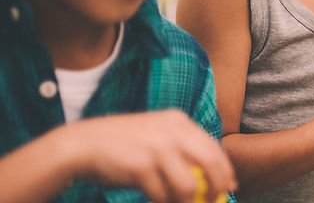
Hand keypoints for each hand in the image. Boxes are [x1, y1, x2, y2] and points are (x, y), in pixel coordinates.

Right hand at [60, 110, 235, 202]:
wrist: (81, 144)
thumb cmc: (121, 145)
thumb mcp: (155, 136)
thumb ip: (180, 150)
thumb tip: (207, 177)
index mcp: (178, 121)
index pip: (213, 146)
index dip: (224, 168)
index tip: (228, 185)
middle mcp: (172, 131)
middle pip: (210, 163)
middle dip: (216, 186)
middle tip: (214, 201)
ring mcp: (157, 147)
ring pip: (189, 184)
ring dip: (187, 201)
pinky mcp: (141, 166)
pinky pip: (162, 194)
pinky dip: (162, 201)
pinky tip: (154, 199)